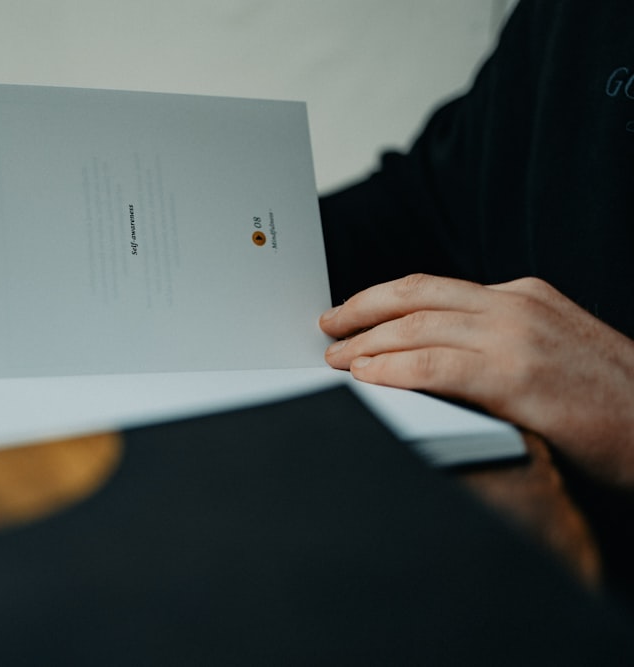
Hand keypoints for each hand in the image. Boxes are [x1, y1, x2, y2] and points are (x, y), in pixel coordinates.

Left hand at [319, 274, 633, 488]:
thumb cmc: (610, 400)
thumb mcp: (552, 349)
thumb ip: (499, 341)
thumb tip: (435, 353)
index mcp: (524, 295)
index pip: (434, 287)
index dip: (383, 299)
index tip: (353, 313)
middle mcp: (515, 306)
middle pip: (415, 295)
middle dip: (361, 310)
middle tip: (328, 327)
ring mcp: (516, 337)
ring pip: (416, 327)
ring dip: (365, 344)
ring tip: (335, 360)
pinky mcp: (516, 377)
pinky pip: (434, 366)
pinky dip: (392, 369)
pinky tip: (367, 377)